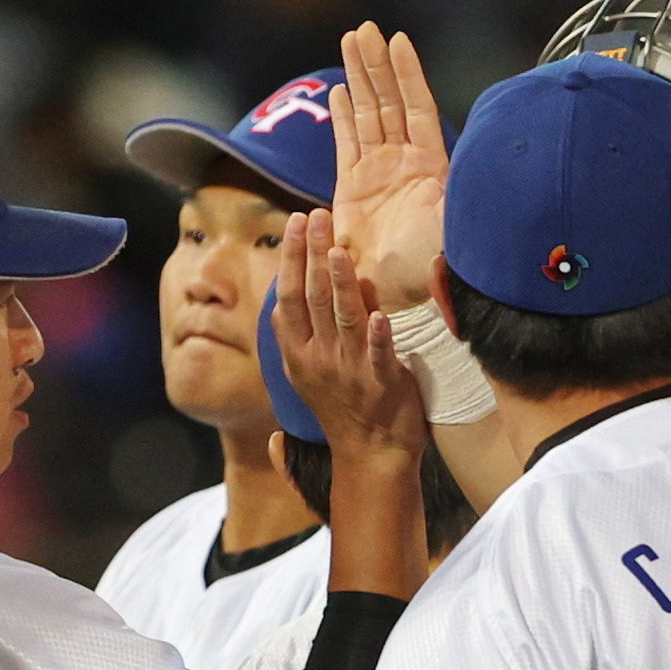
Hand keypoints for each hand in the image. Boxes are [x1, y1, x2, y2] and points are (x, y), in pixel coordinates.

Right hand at [274, 208, 426, 461]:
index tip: (294, 222)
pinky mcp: (382, 384)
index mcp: (299, 353)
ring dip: (341, 283)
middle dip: (311, 254)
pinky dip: (377, 336)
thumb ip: (301, 330)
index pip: (288, 296)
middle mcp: (320, 358)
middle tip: (314, 215)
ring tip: (339, 249)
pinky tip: (377, 313)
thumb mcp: (307, 369)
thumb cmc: (343, 406)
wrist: (370, 454)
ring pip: (342, 319)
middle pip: (312, 298)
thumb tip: (294, 288)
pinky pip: (379, 356)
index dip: (290, 258)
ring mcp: (350, 371)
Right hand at [331, 21, 451, 312]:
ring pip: (366, 114)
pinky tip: (339, 91)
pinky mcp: (350, 189)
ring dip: (359, 78)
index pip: (418, 108)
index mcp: (430, 165)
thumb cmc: (433, 263)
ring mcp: (376, 173)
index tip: (399, 40)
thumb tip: (499, 161)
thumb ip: (469, 191)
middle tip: (364, 28)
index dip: (408, 75)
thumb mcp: (459, 221)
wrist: (398, 296)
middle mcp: (403, 162)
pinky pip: (346, 143)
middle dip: (376, 64)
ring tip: (350, 41)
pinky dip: (342, 117)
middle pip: (388, 101)